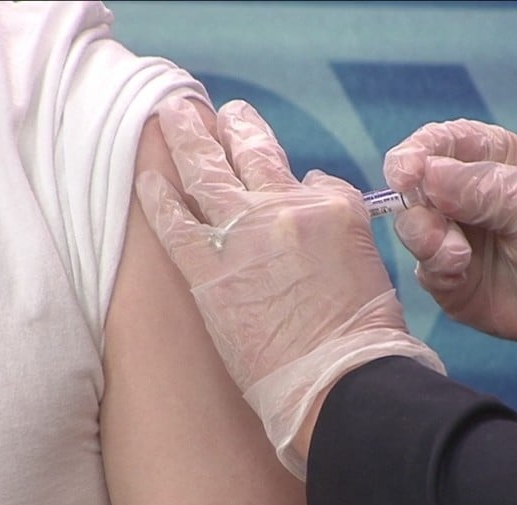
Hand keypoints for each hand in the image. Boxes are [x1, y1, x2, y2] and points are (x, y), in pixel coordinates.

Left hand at [135, 98, 442, 478]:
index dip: (288, 170)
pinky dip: (159, 195)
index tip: (272, 162)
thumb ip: (339, 222)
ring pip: (207, 171)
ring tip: (173, 113)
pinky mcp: (209, 272)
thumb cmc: (364, 337)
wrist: (340, 382)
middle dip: (232, 126)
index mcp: (333, 208)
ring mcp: (244, 235)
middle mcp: (287, 208)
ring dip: (188, 137)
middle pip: (252, 152)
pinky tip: (146, 177)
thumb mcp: (371, 266)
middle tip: (216, 111)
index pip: (309, 177)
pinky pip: (174, 221)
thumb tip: (313, 191)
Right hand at [384, 119, 516, 401]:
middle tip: (438, 227)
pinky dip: (436, 269)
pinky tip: (461, 274)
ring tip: (458, 257)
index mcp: (489, 159)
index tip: (407, 175)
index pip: (435, 144)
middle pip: (411, 186)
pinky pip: (422, 268)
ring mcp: (453, 237)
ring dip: (426, 240)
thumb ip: (479, 186)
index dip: (413, 155)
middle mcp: (463, 194)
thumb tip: (423, 175)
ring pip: (410, 227)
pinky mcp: (449, 278)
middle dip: (417, 205)